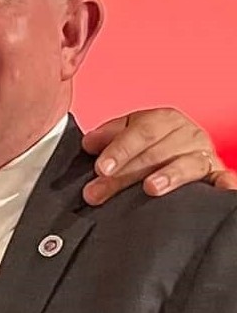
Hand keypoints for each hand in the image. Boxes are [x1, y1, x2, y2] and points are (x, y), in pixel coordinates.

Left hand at [81, 109, 235, 204]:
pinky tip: (223, 188)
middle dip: (126, 174)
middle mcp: (186, 134)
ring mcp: (202, 154)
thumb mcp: (126, 135)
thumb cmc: (147, 145)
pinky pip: (222, 177)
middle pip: (157, 152)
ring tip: (151, 188)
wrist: (177, 152)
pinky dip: (225, 182)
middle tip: (100, 192)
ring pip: (187, 164)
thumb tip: (89, 144)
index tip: (101, 168)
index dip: (120, 149)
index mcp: (164, 119)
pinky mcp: (215, 174)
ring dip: (170, 175)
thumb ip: (108, 137)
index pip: (142, 131)